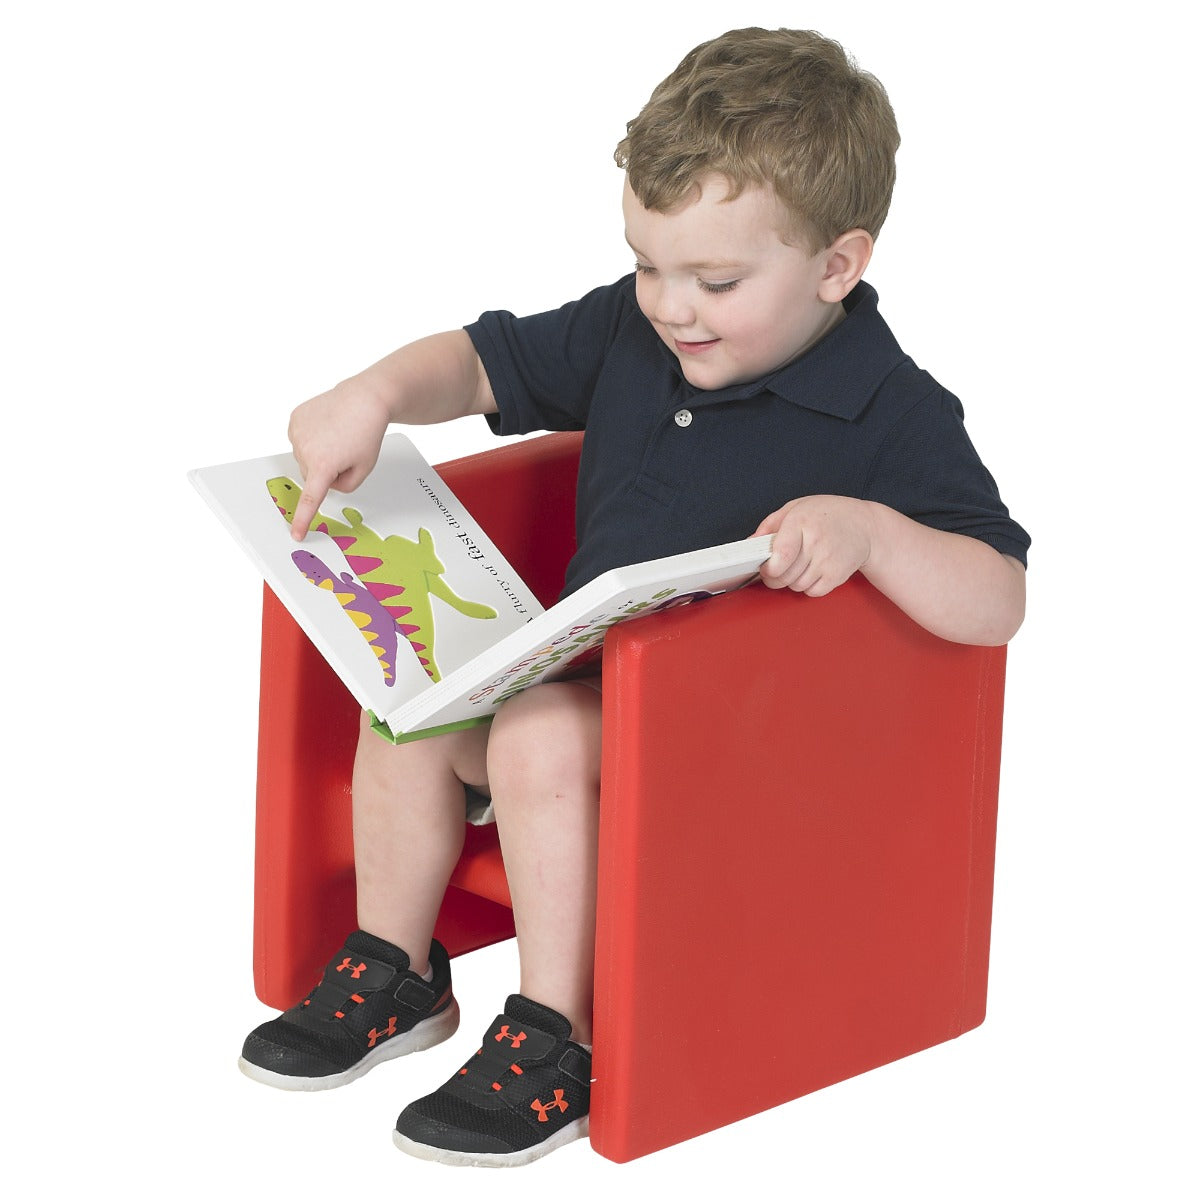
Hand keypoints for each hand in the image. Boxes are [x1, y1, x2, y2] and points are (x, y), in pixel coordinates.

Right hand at [286, 378, 390, 538]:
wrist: (365, 398)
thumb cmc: (368, 432)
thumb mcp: (364, 470)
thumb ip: (344, 487)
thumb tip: (324, 483)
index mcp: (323, 465)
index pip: (311, 499)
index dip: (302, 519)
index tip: (296, 534)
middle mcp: (305, 450)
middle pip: (311, 476)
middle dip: (326, 470)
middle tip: (345, 451)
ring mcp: (297, 432)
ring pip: (304, 459)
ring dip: (319, 454)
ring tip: (337, 436)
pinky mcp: (294, 419)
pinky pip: (300, 440)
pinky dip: (312, 438)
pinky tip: (327, 427)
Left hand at [754, 495, 874, 595]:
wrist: (864, 525)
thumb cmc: (828, 515)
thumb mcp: (796, 507)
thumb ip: (769, 525)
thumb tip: (750, 544)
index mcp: (801, 521)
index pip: (781, 554)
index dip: (769, 568)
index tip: (765, 567)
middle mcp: (816, 542)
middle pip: (785, 576)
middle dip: (774, 577)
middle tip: (775, 570)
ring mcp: (828, 560)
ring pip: (796, 586)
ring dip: (791, 581)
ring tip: (797, 566)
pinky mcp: (838, 575)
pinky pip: (813, 592)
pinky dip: (808, 587)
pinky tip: (811, 572)